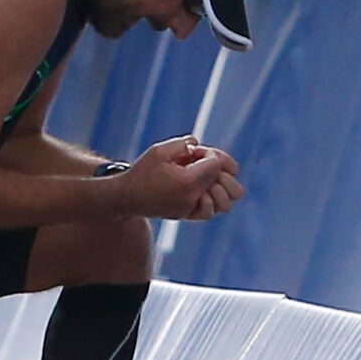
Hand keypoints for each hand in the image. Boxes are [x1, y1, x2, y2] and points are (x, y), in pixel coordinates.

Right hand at [120, 136, 241, 221]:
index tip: (192, 152)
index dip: (208, 153)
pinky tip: (198, 191)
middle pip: (233, 188)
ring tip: (206, 180)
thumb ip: (183, 143)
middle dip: (224, 172)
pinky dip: (210, 201)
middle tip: (205, 166)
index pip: (216, 163)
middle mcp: (194, 198)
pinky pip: (210, 212)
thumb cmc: (143, 171)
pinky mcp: (188, 216)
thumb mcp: (159, 150)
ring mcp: (192, 209)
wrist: (127, 196)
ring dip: (220, 188)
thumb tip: (199, 146)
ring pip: (226, 203)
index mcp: (188, 181)